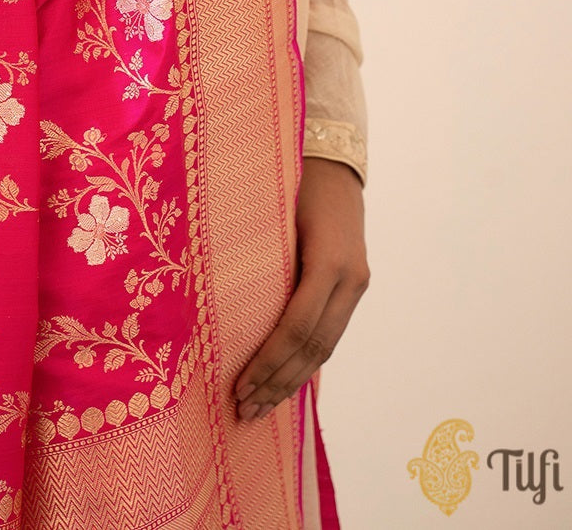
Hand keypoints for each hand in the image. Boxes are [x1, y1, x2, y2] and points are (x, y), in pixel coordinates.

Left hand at [230, 157, 368, 422]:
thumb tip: (215, 304)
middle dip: (278, 383)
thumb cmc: (293, 178)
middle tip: (244, 412)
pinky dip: (306, 361)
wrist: (334, 159)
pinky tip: (284, 381)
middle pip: (314, 347)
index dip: (269, 361)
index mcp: (330, 260)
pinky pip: (329, 333)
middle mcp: (350, 278)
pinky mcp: (354, 286)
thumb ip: (257, 255)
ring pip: (326, 348)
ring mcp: (356, 284)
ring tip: (260, 407)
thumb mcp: (274, 211)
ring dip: (292, 381)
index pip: (297, 326)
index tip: (239, 386)